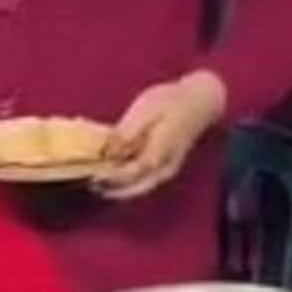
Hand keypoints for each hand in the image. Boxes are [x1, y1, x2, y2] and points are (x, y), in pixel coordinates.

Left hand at [94, 72, 227, 199]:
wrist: (201, 102)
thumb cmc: (172, 101)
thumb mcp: (146, 109)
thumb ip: (127, 132)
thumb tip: (107, 152)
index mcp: (159, 152)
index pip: (131, 172)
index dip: (110, 177)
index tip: (91, 176)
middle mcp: (164, 167)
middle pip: (135, 189)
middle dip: (112, 190)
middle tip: (90, 186)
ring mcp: (167, 170)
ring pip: (140, 189)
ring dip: (118, 190)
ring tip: (97, 186)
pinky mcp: (165, 167)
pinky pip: (144, 182)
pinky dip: (127, 184)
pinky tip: (113, 177)